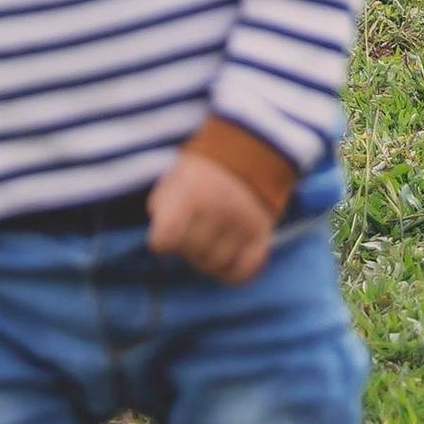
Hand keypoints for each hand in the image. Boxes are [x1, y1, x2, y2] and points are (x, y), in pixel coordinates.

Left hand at [147, 149, 276, 282]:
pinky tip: (226, 258)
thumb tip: (164, 245)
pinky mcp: (262, 233)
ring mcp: (243, 222)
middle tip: (192, 233)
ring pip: (215, 266)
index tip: (166, 233)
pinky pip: (243, 271)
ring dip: (208, 259)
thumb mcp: (173, 179)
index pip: (165, 241)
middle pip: (191, 256)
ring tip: (209, 241)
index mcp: (191, 192)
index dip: (162, 242)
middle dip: (186, 249)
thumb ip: (161, 211)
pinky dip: (232, 271)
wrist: (249, 152)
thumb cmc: (201, 173)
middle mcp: (219, 209)